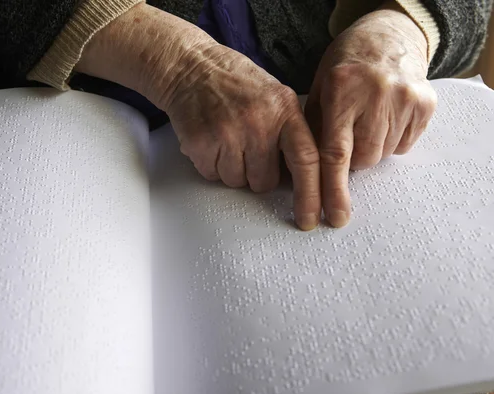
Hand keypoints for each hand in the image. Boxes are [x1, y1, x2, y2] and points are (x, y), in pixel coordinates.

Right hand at [165, 43, 321, 227]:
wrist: (190, 67)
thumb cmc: (235, 83)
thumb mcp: (275, 96)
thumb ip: (292, 131)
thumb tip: (305, 175)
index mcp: (284, 110)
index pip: (306, 160)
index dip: (311, 194)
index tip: (310, 218)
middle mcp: (258, 123)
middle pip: (266, 182)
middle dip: (258, 173)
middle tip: (247, 146)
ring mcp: (228, 134)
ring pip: (238, 182)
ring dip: (233, 169)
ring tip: (227, 139)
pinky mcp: (201, 144)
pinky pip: (213, 176)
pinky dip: (212, 165)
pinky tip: (212, 140)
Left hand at [305, 1, 436, 227]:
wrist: (387, 36)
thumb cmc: (345, 67)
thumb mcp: (319, 90)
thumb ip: (312, 129)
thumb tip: (303, 177)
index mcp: (340, 90)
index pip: (335, 152)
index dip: (332, 189)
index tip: (331, 217)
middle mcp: (375, 94)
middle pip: (363, 159)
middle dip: (351, 160)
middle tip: (348, 136)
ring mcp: (405, 98)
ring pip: (383, 155)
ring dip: (370, 149)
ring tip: (365, 121)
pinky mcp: (425, 103)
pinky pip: (404, 145)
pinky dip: (391, 141)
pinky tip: (384, 117)